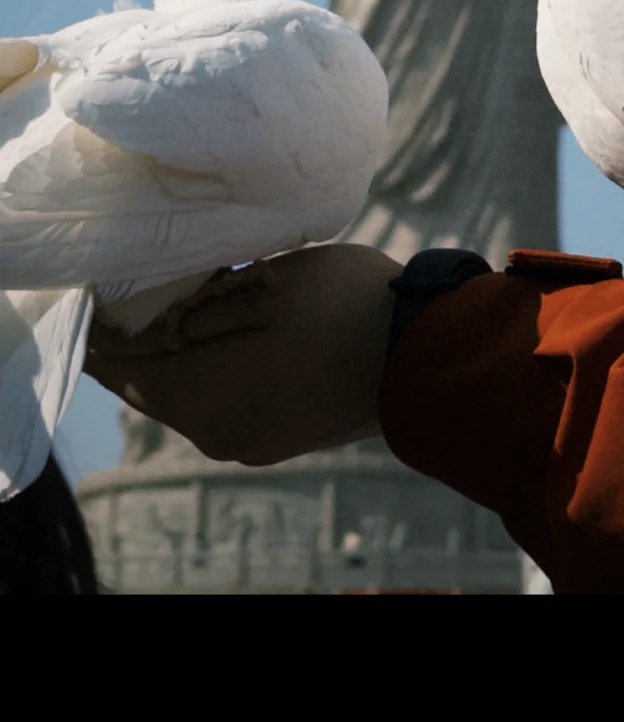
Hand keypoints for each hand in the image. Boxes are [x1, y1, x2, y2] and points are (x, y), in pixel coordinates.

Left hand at [83, 245, 398, 465]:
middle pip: (148, 384)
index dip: (99, 325)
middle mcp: (215, 435)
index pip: (116, 367)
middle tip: (140, 278)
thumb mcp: (263, 285)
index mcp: (203, 400)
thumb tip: (143, 317)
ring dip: (176, 350)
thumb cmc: (345, 307)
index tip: (98, 281)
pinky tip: (226, 326)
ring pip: (185, 393)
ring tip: (187, 294)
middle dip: (137, 336)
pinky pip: (219, 402)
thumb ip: (192, 307)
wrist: (428, 355)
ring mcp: (249, 442)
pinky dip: (209, 367)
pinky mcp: (278, 437)